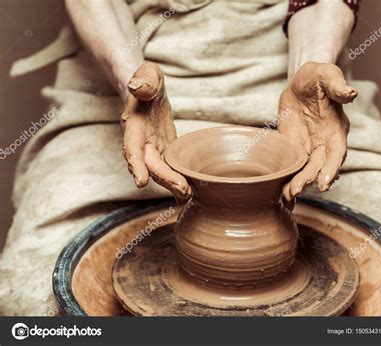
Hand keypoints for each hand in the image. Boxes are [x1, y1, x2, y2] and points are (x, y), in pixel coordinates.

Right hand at [121, 62, 190, 202]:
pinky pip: (170, 168)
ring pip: (161, 171)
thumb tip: (138, 87)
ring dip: (173, 185)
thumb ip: (145, 80)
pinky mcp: (164, 151)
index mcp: (134, 125)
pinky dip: (178, 180)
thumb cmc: (146, 79)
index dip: (136, 164)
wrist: (146, 89)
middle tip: (184, 191)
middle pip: (151, 165)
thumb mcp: (147, 73)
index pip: (132, 147)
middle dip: (165, 179)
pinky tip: (190, 194)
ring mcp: (152, 149)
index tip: (141, 181)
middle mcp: (140, 142)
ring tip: (188, 197)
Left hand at [278, 62, 356, 208]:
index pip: (337, 152)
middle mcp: (325, 143)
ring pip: (305, 171)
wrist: (302, 83)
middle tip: (296, 191)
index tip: (324, 183)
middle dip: (309, 179)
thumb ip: (337, 85)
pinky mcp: (294, 148)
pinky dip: (287, 180)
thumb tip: (351, 94)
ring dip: (297, 184)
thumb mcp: (327, 75)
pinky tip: (280, 195)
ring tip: (287, 197)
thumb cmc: (318, 77)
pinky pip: (292, 167)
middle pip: (319, 167)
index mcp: (336, 129)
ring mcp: (309, 147)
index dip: (331, 168)